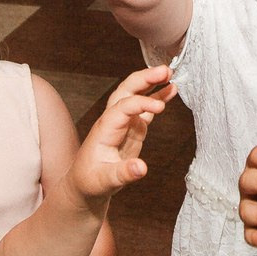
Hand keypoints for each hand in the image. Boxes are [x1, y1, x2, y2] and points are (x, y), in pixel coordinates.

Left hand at [66, 66, 173, 202]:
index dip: (141, 104)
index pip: (122, 107)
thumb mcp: (105, 181)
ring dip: (151, 82)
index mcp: (105, 128)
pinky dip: (157, 97)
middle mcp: (113, 120)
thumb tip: (142, 168)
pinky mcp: (132, 128)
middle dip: (144, 78)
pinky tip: (171, 89)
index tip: (160, 108)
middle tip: (165, 70)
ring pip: (136, 94)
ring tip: (170, 72)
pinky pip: (145, 108)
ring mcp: (123, 122)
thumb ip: (123, 173)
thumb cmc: (91, 182)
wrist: (85, 185)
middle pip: (126, 91)